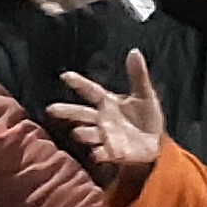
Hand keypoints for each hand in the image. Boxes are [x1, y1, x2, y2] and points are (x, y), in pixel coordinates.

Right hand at [57, 55, 167, 181]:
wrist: (155, 143)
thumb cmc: (146, 117)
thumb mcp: (145, 94)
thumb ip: (138, 75)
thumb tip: (135, 51)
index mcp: (108, 102)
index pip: (91, 90)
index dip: (79, 83)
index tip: (65, 76)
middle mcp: (103, 119)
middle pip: (81, 114)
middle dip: (67, 112)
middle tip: (50, 109)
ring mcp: (106, 137)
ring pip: (89, 134)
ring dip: (84, 133)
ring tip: (77, 133)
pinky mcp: (114, 153)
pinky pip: (104, 154)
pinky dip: (100, 154)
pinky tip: (96, 154)